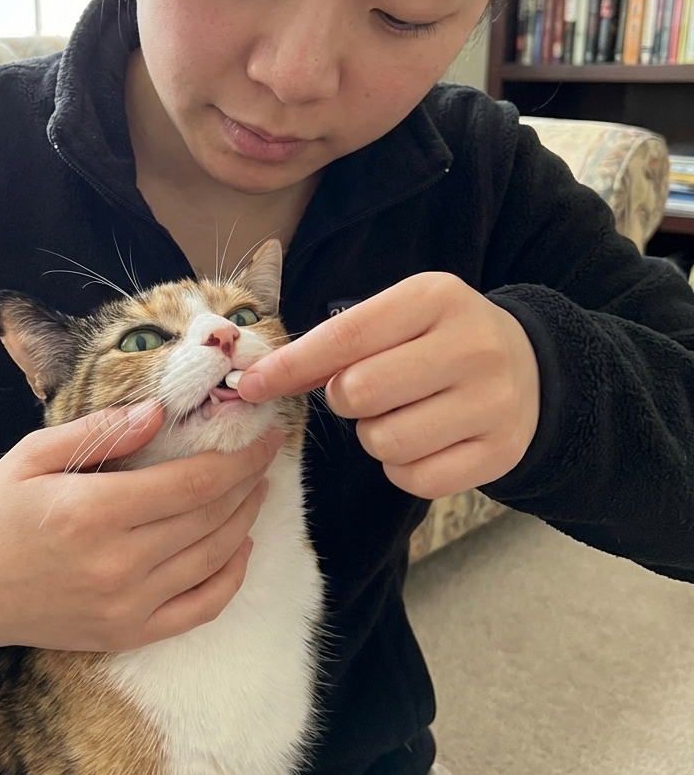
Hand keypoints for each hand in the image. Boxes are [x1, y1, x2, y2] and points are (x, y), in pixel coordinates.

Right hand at [0, 402, 283, 663]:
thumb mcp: (32, 455)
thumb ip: (99, 432)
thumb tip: (159, 412)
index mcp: (93, 512)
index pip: (192, 484)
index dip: (240, 459)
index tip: (266, 436)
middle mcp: (117, 564)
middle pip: (210, 519)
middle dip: (249, 482)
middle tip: (264, 455)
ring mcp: (125, 606)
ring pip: (213, 560)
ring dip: (245, 521)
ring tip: (255, 490)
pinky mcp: (126, 634)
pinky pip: (199, 610)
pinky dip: (230, 578)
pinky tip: (238, 547)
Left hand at [238, 272, 539, 499]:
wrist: (531, 369)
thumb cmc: (439, 339)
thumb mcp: (398, 316)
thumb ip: (337, 341)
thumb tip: (262, 378)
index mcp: (435, 298)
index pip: (345, 335)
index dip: (289, 365)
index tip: (246, 385)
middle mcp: (471, 346)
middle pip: (359, 393)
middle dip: (343, 399)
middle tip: (363, 391)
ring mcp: (493, 402)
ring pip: (383, 441)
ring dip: (373, 435)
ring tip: (400, 413)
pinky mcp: (502, 452)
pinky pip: (414, 479)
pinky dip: (402, 467)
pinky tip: (423, 440)